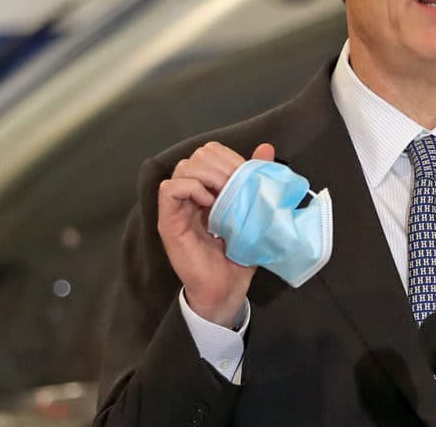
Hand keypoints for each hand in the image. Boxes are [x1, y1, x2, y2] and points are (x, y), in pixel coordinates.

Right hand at [157, 141, 275, 327]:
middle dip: (220, 165)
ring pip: (183, 167)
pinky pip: (169, 190)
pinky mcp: (169, 222)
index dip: (229, 157)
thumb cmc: (240, 253)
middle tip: (234, 187)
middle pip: (197, 156)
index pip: (211, 153)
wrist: (228, 288)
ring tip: (222, 196)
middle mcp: (191, 195)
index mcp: (210, 189)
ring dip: (207, 176)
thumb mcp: (253, 211)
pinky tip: (208, 203)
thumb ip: (256, 180)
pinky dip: (190, 188)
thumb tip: (266, 148)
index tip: (244, 175)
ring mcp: (178, 208)